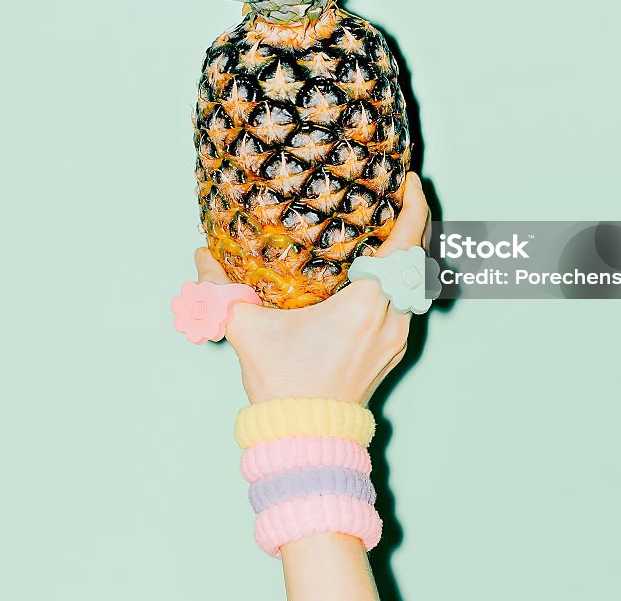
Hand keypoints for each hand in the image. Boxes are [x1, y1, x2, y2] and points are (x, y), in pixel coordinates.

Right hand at [193, 172, 430, 404]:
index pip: (406, 245)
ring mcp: (396, 338)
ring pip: (416, 281)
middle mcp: (391, 318)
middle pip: (419, 258)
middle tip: (399, 192)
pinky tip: (381, 269)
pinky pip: (408, 301)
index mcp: (366, 305)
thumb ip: (221, 288)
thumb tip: (201, 255)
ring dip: (409, 250)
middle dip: (415, 220)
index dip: (414, 207)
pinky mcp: (392, 352)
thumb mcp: (247, 330)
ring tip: (391, 223)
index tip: (409, 180)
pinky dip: (402, 276)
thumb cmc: (285, 386)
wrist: (308, 439)